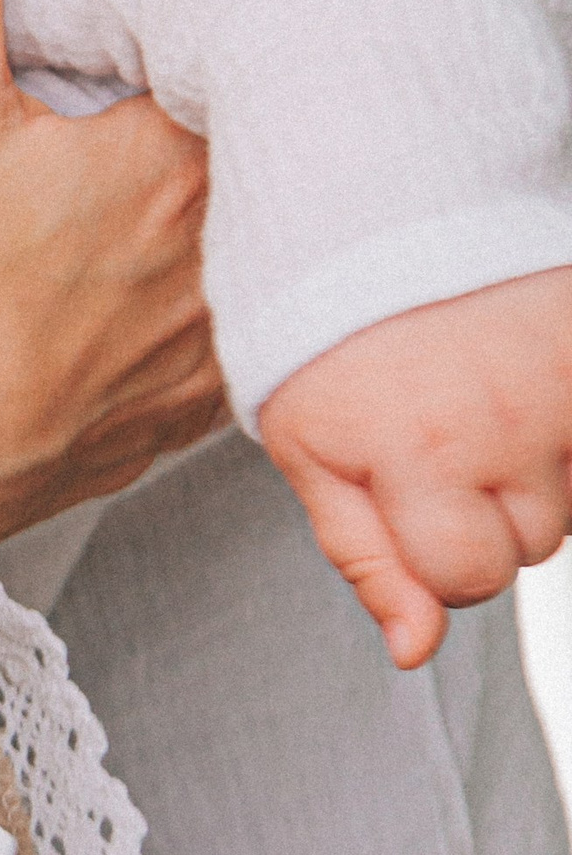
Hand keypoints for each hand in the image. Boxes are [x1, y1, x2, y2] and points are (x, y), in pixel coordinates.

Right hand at [0, 0, 226, 595]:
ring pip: (234, 261)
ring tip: (134, 168)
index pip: (239, 60)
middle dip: (206, 107)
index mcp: (177, 173)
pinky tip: (116, 285)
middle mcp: (214, 272)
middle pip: (248, 162)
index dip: (206, 14)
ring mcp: (191, 365)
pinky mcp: (149, 433)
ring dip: (201, 213)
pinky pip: (200, 350)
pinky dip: (176, 307)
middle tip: (144, 63)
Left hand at [260, 269, 571, 666]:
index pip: (462, 580)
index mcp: (412, 451)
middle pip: (528, 544)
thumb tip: (414, 650)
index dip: (432, 547)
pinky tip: (524, 390)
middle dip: (487, 509)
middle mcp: (499, 423)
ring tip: (480, 397)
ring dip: (536, 468)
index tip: (409, 489)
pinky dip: (567, 437)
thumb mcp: (309, 446)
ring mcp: (560, 388)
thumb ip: (363, 556)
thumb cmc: (333, 328)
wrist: (379, 205)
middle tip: (443, 429)